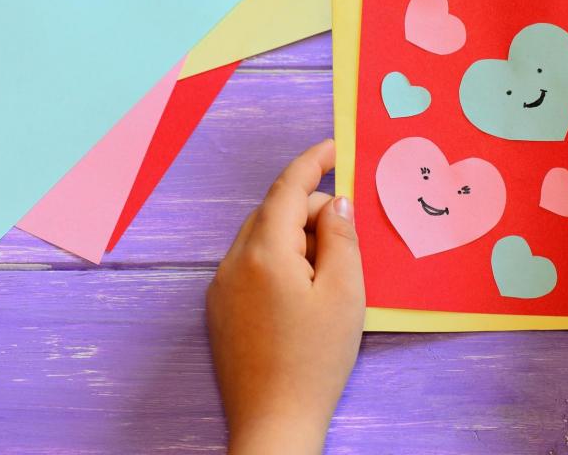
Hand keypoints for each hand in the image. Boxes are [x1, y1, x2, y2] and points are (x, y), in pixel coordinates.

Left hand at [206, 139, 364, 454]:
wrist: (275, 423)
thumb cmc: (316, 359)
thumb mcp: (345, 292)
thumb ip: (340, 237)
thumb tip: (335, 202)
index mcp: (264, 253)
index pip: (287, 189)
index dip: (312, 161)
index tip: (334, 146)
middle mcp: (233, 262)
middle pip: (273, 212)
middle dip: (310, 209)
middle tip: (347, 233)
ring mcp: (221, 287)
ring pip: (261, 238)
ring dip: (295, 236)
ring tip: (328, 270)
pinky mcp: (220, 310)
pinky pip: (251, 264)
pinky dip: (279, 259)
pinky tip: (303, 289)